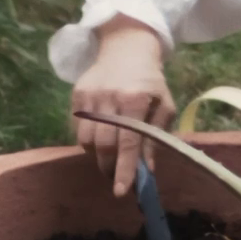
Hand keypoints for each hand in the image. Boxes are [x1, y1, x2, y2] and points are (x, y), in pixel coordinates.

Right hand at [71, 20, 174, 197]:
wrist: (126, 48)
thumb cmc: (150, 81)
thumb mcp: (164, 105)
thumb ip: (156, 137)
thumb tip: (146, 169)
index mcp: (136, 99)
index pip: (128, 142)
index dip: (125, 169)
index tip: (122, 191)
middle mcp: (110, 97)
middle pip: (104, 145)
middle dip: (110, 168)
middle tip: (117, 177)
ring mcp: (90, 96)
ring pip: (86, 140)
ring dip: (97, 156)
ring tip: (109, 158)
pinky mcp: (77, 95)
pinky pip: (77, 129)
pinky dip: (87, 141)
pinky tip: (99, 138)